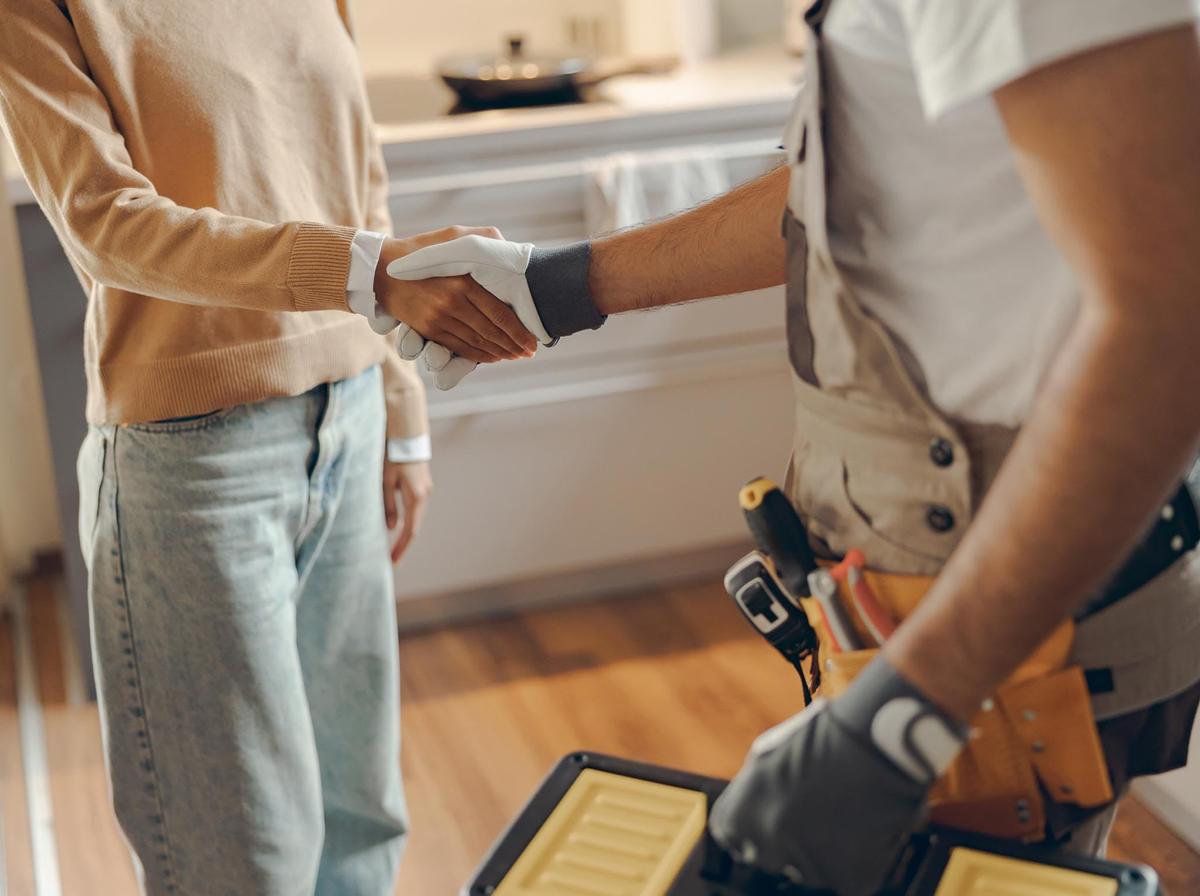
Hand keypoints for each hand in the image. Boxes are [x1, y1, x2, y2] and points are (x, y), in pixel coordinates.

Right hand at [374, 226, 537, 363]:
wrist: (382, 268)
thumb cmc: (424, 249)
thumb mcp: (454, 235)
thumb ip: (485, 239)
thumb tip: (513, 249)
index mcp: (464, 281)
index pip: (500, 314)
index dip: (520, 331)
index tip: (533, 340)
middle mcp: (452, 303)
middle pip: (491, 332)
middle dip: (514, 346)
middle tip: (528, 352)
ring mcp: (438, 319)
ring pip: (476, 343)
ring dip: (499, 353)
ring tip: (514, 355)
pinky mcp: (428, 329)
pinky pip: (458, 347)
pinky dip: (478, 355)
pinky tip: (491, 357)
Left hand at [383, 460, 431, 562]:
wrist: (408, 434)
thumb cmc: (393, 456)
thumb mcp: (385, 482)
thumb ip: (388, 506)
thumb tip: (391, 528)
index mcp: (416, 497)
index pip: (409, 530)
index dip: (401, 548)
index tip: (393, 563)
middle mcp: (424, 496)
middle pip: (414, 526)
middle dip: (403, 544)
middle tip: (392, 560)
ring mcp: (425, 490)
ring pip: (415, 517)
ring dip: (404, 532)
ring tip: (392, 546)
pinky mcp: (422, 485)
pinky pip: (414, 507)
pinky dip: (406, 519)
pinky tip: (397, 525)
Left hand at [708, 657, 965, 895]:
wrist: (875, 742)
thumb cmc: (822, 738)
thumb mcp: (767, 755)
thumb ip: (751, 791)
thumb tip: (749, 810)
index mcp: (740, 814)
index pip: (730, 835)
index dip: (748, 828)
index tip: (764, 821)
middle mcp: (767, 845)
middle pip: (766, 857)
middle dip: (781, 842)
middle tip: (808, 815)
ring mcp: (807, 865)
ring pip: (807, 868)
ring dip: (819, 849)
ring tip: (841, 809)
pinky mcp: (846, 876)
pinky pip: (844, 874)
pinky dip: (854, 856)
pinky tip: (861, 822)